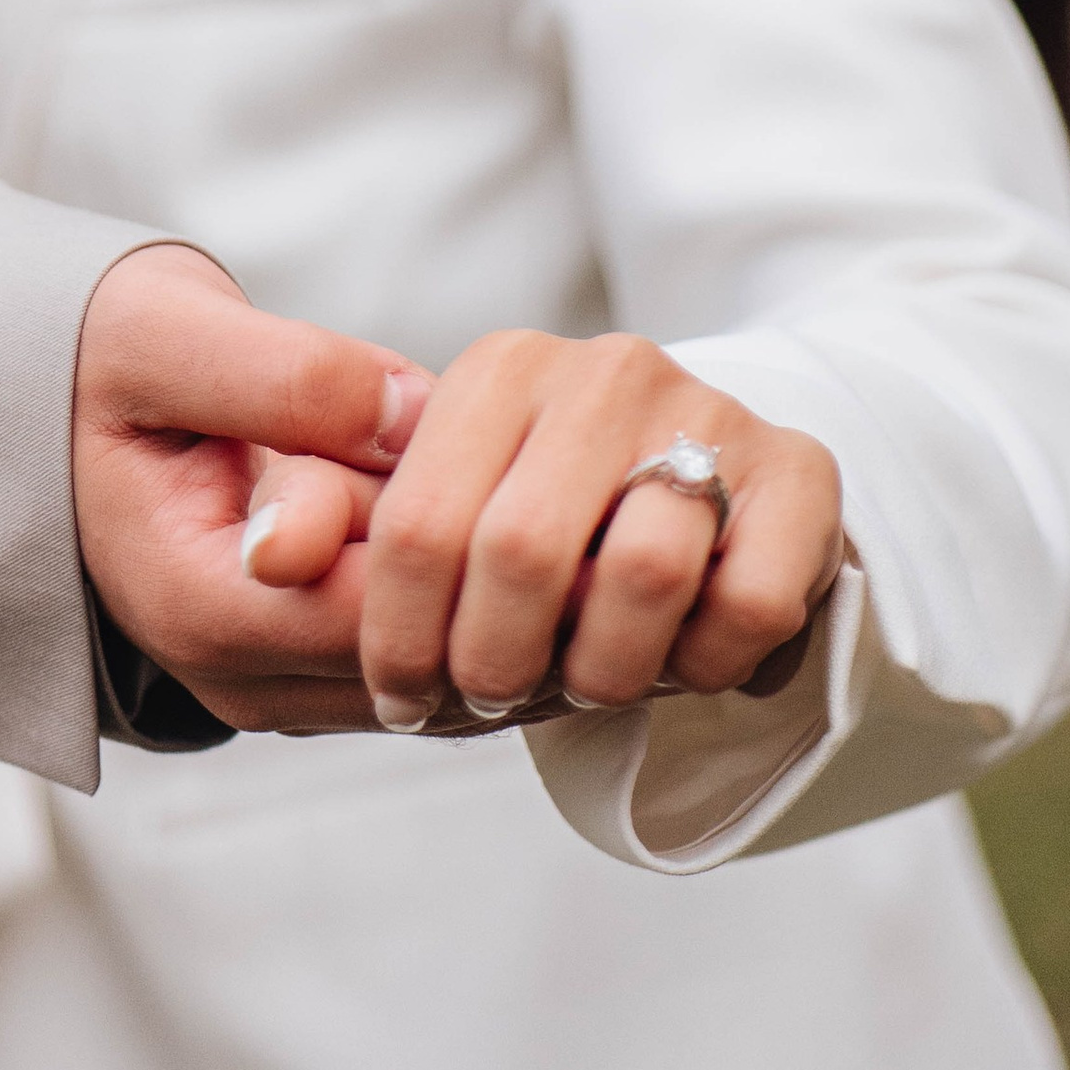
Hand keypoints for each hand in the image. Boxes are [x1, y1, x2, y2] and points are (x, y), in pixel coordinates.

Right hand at [70, 245, 428, 733]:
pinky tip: (408, 488)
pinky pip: (427, 644)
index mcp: (197, 608)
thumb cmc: (99, 362)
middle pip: (423, 637)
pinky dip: (444, 570)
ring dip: (448, 550)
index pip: (381, 609)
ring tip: (394, 457)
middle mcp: (240, 677)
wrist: (63, 401)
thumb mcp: (168, 336)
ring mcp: (280, 686)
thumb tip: (418, 421)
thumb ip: (291, 380)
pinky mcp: (312, 672)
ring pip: (438, 647)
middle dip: (445, 533)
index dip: (433, 517)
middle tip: (402, 433)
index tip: (420, 424)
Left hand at [245, 331, 841, 724]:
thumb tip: (267, 559)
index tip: (403, 700)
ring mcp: (710, 412)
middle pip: (523, 554)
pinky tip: (683, 658)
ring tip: (591, 682)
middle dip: (499, 664)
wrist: (706, 480)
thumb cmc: (537, 512)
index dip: (401, 641)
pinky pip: (749, 600)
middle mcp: (604, 368)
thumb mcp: (431, 505)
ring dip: (605, 669)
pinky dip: (707, 663)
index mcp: (500, 369)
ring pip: (643, 574)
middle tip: (498, 700)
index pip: (418, 526)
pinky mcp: (802, 470)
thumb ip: (332, 521)